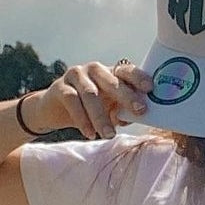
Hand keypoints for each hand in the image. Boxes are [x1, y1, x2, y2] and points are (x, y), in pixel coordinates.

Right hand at [22, 61, 152, 139]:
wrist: (54, 110)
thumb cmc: (89, 109)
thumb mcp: (109, 109)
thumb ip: (123, 111)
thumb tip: (139, 116)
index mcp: (109, 72)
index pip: (126, 71)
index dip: (138, 77)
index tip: (150, 88)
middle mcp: (94, 69)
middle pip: (111, 80)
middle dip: (127, 96)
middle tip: (139, 110)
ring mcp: (76, 76)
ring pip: (91, 94)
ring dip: (101, 116)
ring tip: (109, 135)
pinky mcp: (60, 88)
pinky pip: (73, 102)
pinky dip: (82, 120)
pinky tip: (90, 134)